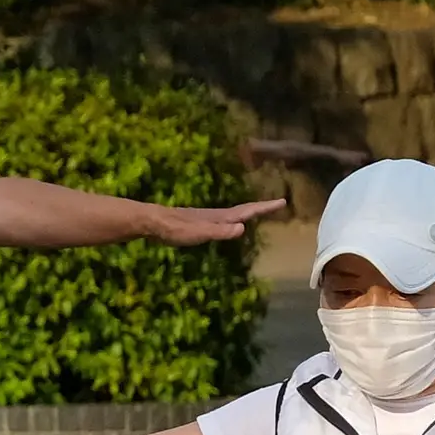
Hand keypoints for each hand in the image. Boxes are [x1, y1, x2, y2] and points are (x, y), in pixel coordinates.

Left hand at [146, 198, 287, 245]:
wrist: (151, 222)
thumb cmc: (175, 230)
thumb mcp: (199, 233)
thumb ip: (220, 231)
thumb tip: (242, 228)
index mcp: (220, 217)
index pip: (248, 211)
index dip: (265, 207)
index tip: (283, 200)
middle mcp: (216, 215)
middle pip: (243, 210)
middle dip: (261, 208)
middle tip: (277, 204)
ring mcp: (206, 218)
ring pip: (232, 213)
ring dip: (247, 212)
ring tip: (257, 212)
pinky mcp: (196, 222)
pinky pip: (221, 219)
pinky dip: (231, 219)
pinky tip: (226, 224)